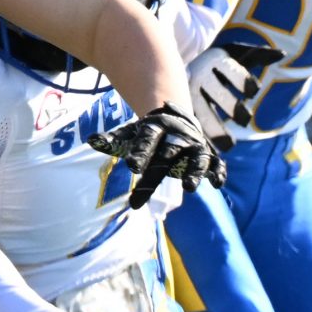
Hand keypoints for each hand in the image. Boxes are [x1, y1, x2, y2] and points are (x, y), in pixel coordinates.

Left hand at [90, 105, 221, 207]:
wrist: (177, 119)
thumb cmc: (149, 134)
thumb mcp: (131, 134)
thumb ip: (114, 140)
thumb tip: (92, 140)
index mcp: (156, 127)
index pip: (147, 138)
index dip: (140, 151)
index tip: (131, 167)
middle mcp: (178, 135)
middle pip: (168, 154)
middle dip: (158, 172)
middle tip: (145, 192)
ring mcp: (195, 145)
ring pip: (197, 158)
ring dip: (195, 172)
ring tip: (189, 188)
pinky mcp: (209, 155)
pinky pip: (216, 163)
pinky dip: (219, 172)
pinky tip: (217, 184)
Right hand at [186, 42, 282, 148]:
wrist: (182, 66)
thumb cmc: (219, 63)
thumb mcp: (236, 54)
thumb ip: (259, 54)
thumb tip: (282, 54)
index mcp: (215, 59)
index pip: (232, 70)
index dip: (244, 81)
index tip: (252, 92)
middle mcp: (200, 75)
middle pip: (218, 94)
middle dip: (234, 108)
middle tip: (245, 120)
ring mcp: (189, 93)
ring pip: (202, 112)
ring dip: (216, 130)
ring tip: (229, 146)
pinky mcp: (184, 108)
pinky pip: (194, 123)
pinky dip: (203, 136)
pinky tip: (213, 149)